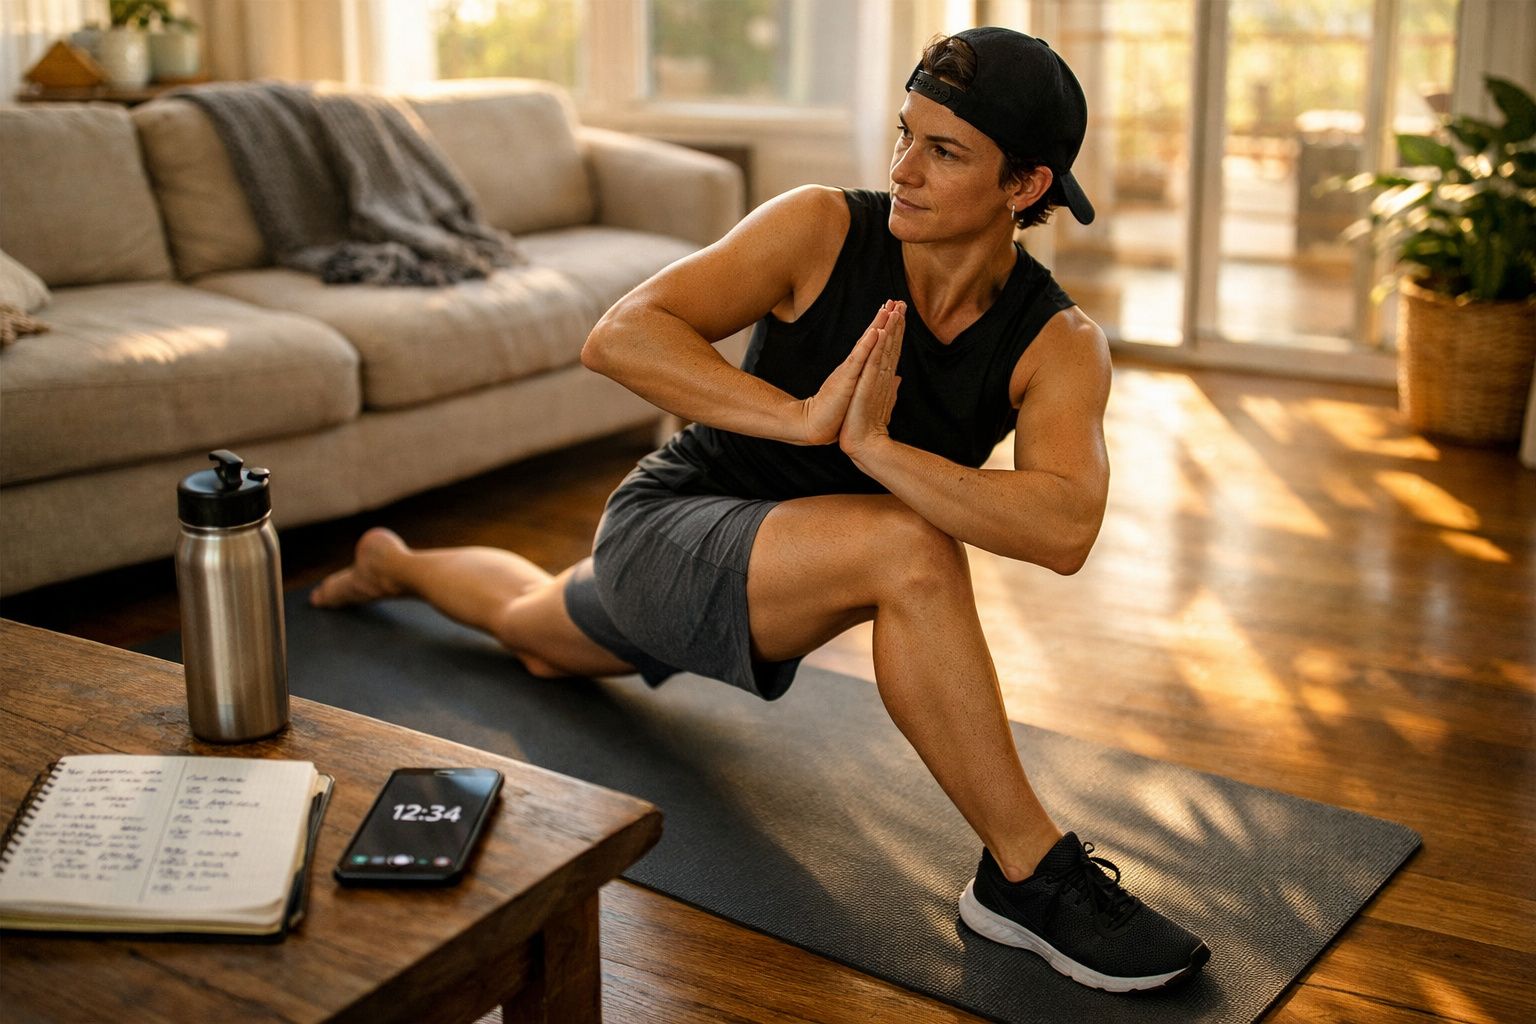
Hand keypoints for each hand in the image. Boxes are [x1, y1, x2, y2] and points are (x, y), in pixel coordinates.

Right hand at [798, 301, 898, 444]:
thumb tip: (894, 377)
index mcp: (860, 370)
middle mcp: (855, 365)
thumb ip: (876, 384)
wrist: (817, 425)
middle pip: (873, 338)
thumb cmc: (836, 413)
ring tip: (889, 307)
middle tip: (898, 300)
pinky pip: (859, 359)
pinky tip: (876, 331)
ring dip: (878, 324)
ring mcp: (850, 370)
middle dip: (886, 319)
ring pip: (867, 343)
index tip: (899, 313)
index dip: (889, 330)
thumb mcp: (860, 396)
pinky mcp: (846, 378)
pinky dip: (868, 344)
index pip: (876, 346)